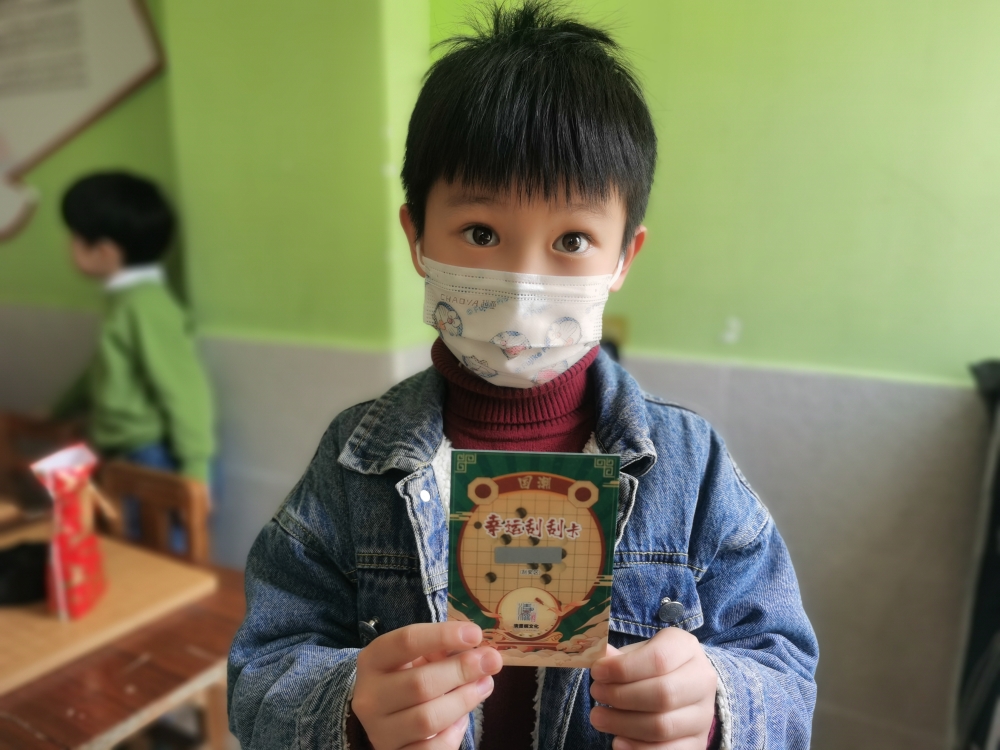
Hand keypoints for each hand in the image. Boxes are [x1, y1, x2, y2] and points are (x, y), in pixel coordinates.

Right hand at [352, 622, 502, 749]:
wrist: (383, 717)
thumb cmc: (406, 678)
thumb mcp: (416, 657)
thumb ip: (444, 650)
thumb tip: (483, 655)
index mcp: (373, 661)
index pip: (406, 642)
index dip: (443, 636)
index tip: (475, 634)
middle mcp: (370, 697)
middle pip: (420, 683)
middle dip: (462, 671)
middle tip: (492, 661)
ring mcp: (380, 731)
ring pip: (428, 719)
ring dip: (464, 700)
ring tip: (485, 685)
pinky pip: (433, 748)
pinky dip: (453, 733)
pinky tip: (462, 719)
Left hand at [589, 628, 716, 749]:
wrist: (682, 686)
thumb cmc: (651, 665)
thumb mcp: (637, 652)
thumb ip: (619, 657)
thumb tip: (602, 659)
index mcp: (687, 648)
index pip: (658, 659)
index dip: (623, 668)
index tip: (596, 672)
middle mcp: (702, 680)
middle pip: (662, 694)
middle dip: (621, 696)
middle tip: (596, 693)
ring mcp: (703, 715)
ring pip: (662, 726)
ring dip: (623, 724)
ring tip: (598, 717)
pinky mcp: (697, 742)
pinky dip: (638, 749)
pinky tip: (618, 741)